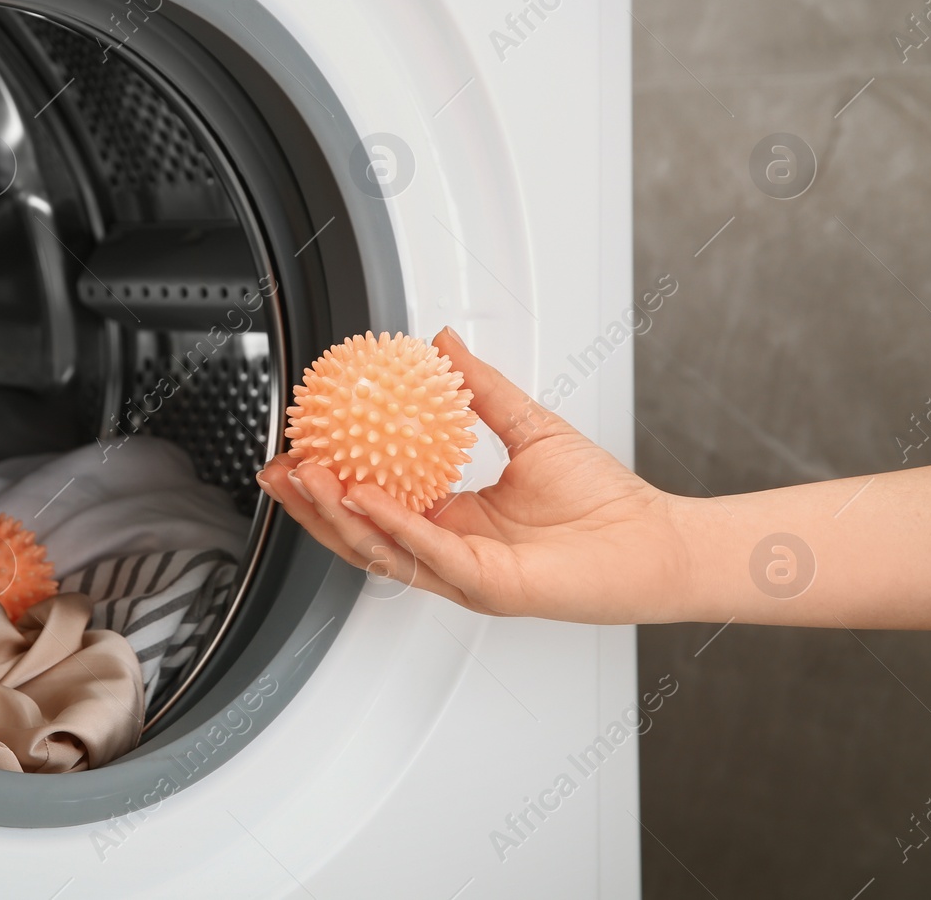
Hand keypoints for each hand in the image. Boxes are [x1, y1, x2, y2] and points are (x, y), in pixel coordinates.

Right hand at [257, 327, 700, 623]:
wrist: (652, 540)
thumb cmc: (605, 501)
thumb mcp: (528, 426)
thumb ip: (480, 389)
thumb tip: (444, 345)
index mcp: (453, 521)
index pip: (375, 504)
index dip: (331, 481)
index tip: (300, 446)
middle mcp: (450, 552)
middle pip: (360, 533)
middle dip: (310, 504)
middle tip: (278, 468)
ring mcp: (463, 573)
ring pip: (381, 548)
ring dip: (336, 513)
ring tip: (306, 475)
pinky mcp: (486, 585)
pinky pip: (428, 550)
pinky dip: (392, 522)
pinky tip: (365, 494)